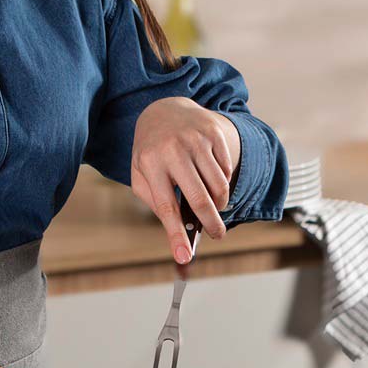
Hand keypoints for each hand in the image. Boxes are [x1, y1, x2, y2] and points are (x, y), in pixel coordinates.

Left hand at [130, 97, 240, 261]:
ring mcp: (196, 140)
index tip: (184, 257)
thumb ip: (155, 201)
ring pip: (218, 186)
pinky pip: (226, 169)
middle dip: (212, 224)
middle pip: (199, 199)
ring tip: (214, 206)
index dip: (176, 234)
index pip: (166, 207)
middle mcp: (174, 150)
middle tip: (217, 235)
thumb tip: (178, 228)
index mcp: (150, 163)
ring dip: (219, 203)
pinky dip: (223, 182)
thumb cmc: (151, 151)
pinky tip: (213, 180)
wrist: (164, 110)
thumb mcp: (141, 174)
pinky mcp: (213, 133)